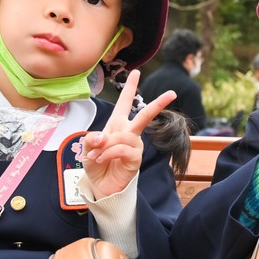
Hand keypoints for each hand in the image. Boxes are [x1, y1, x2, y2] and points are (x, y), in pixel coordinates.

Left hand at [81, 69, 174, 198]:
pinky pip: (124, 149)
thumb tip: (104, 136)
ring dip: (107, 145)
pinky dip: (109, 153)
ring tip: (97, 156)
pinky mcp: (135, 158)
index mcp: (117, 124)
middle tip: (172, 93)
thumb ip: (92, 139)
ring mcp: (134, 145)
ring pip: (125, 136)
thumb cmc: (96, 164)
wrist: (100, 186)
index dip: (130, 87)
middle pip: (145, 115)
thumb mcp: (87, 149)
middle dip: (158, 103)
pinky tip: (102, 159)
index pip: (125, 103)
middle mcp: (128, 132)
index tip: (136, 72)